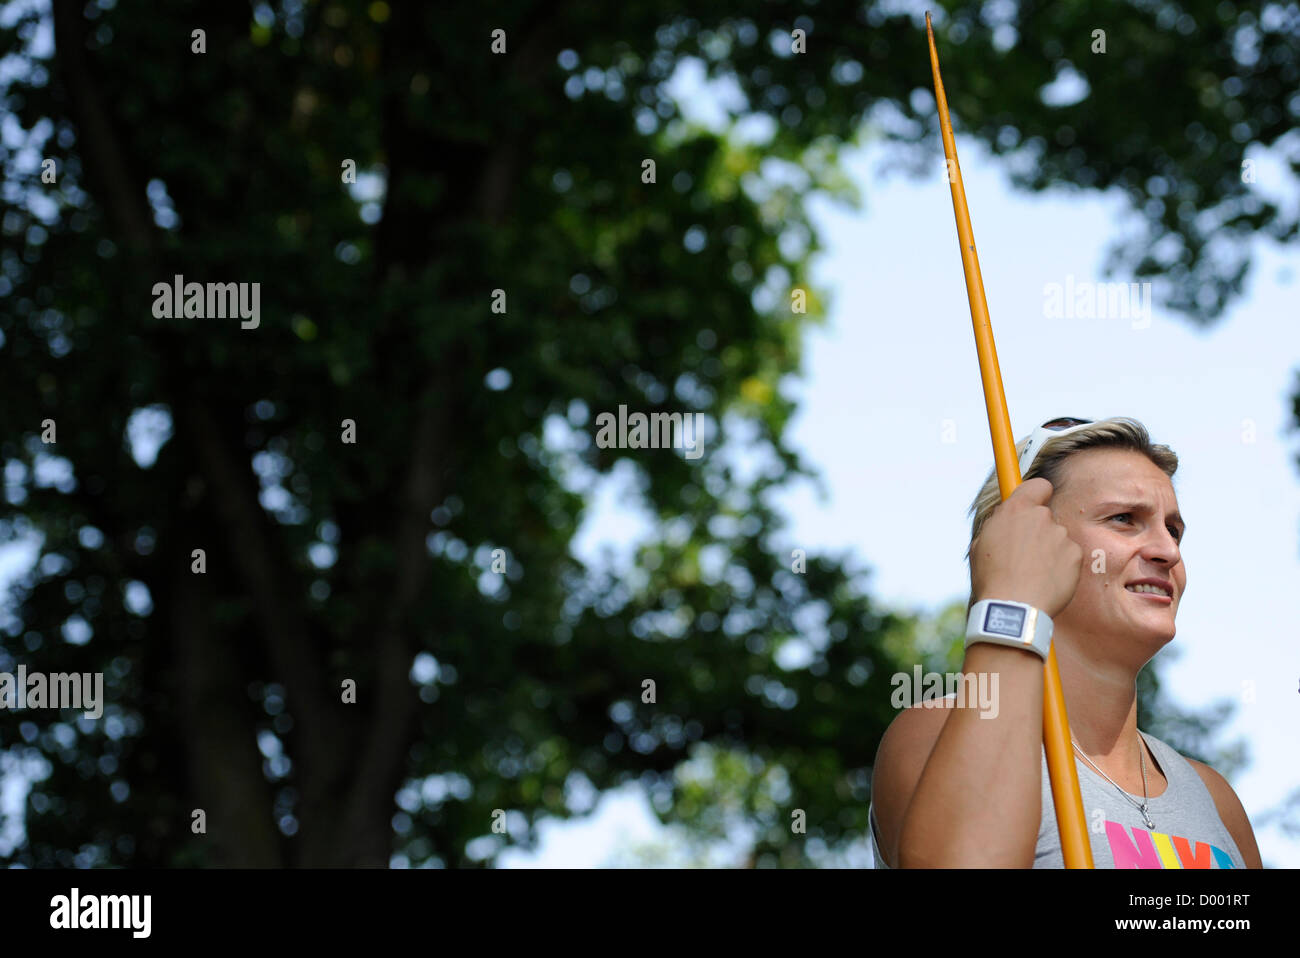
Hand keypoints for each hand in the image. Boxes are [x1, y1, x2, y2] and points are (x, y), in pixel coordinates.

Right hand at [970, 477, 1083, 618]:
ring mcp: (1061, 535)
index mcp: (1015, 510)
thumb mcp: (980, 544)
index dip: (1037, 494)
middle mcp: (1041, 517)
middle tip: (1025, 553)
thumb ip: (999, 526)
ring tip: (1032, 574)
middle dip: (1038, 530)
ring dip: (1049, 551)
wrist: (1014, 607)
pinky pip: (1069, 556)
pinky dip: (1061, 566)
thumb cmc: (992, 578)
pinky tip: (1046, 581)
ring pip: (1057, 538)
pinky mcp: (1075, 554)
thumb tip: (1007, 522)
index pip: (1038, 485)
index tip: (1033, 504)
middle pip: (1046, 516)